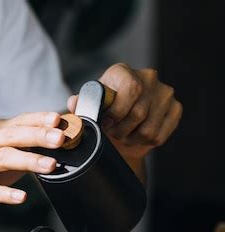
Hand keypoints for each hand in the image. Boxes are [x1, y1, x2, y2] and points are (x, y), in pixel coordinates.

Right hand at [0, 112, 63, 219]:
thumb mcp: (1, 154)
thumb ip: (26, 149)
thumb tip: (57, 143)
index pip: (19, 121)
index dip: (39, 119)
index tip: (59, 118)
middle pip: (13, 136)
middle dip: (38, 135)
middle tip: (60, 138)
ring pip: (3, 158)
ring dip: (28, 160)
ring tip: (50, 165)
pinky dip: (5, 193)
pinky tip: (21, 197)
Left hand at [68, 63, 182, 162]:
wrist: (122, 130)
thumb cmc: (104, 116)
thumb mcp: (90, 110)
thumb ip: (82, 106)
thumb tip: (74, 102)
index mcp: (122, 72)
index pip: (131, 88)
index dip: (117, 112)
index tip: (106, 123)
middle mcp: (148, 76)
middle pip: (138, 113)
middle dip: (122, 130)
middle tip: (114, 133)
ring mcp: (164, 92)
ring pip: (149, 128)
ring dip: (133, 138)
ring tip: (125, 135)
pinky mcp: (175, 108)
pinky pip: (159, 135)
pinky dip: (146, 142)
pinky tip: (138, 136)